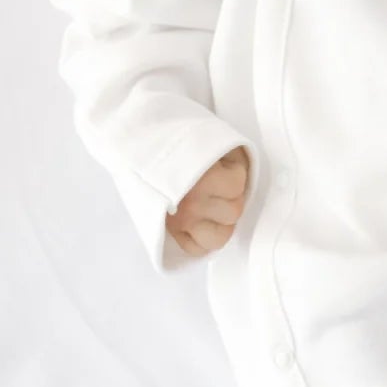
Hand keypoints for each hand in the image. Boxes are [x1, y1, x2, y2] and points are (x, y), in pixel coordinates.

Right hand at [165, 145, 250, 259]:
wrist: (140, 146)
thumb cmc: (178, 141)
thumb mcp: (210, 137)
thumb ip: (231, 155)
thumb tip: (246, 172)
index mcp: (202, 178)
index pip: (237, 184)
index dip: (235, 172)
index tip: (223, 165)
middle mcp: (190, 204)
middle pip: (233, 211)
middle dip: (231, 197)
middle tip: (219, 185)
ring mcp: (179, 222)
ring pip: (219, 238)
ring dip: (221, 222)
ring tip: (214, 206)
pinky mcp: (171, 232)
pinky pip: (197, 249)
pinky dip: (204, 239)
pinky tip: (203, 222)